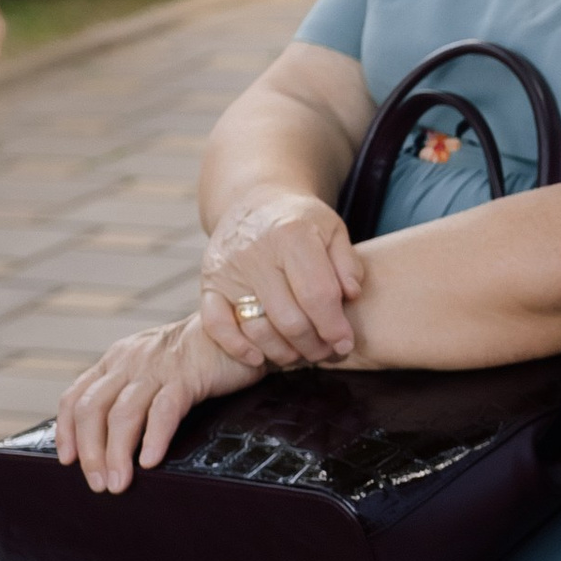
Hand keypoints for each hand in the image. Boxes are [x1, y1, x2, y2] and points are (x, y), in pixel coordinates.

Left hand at [55, 315, 250, 492]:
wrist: (240, 324)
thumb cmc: (199, 356)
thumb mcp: (153, 367)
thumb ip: (132, 391)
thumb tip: (113, 437)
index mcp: (117, 360)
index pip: (76, 396)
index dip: (66, 431)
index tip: (67, 460)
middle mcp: (129, 361)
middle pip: (92, 410)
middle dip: (90, 452)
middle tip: (97, 483)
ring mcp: (157, 367)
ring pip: (123, 414)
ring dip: (116, 454)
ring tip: (119, 483)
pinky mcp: (187, 374)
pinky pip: (164, 410)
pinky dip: (154, 438)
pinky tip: (149, 461)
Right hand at [198, 192, 364, 365]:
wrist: (255, 202)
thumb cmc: (302, 223)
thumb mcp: (333, 230)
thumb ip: (347, 263)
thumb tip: (351, 295)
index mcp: (292, 235)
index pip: (317, 294)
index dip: (334, 326)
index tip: (345, 344)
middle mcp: (256, 252)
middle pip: (289, 318)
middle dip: (313, 345)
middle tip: (327, 353)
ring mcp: (228, 269)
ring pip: (257, 327)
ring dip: (283, 352)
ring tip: (301, 355)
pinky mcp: (209, 282)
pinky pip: (216, 324)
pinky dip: (237, 346)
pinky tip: (258, 358)